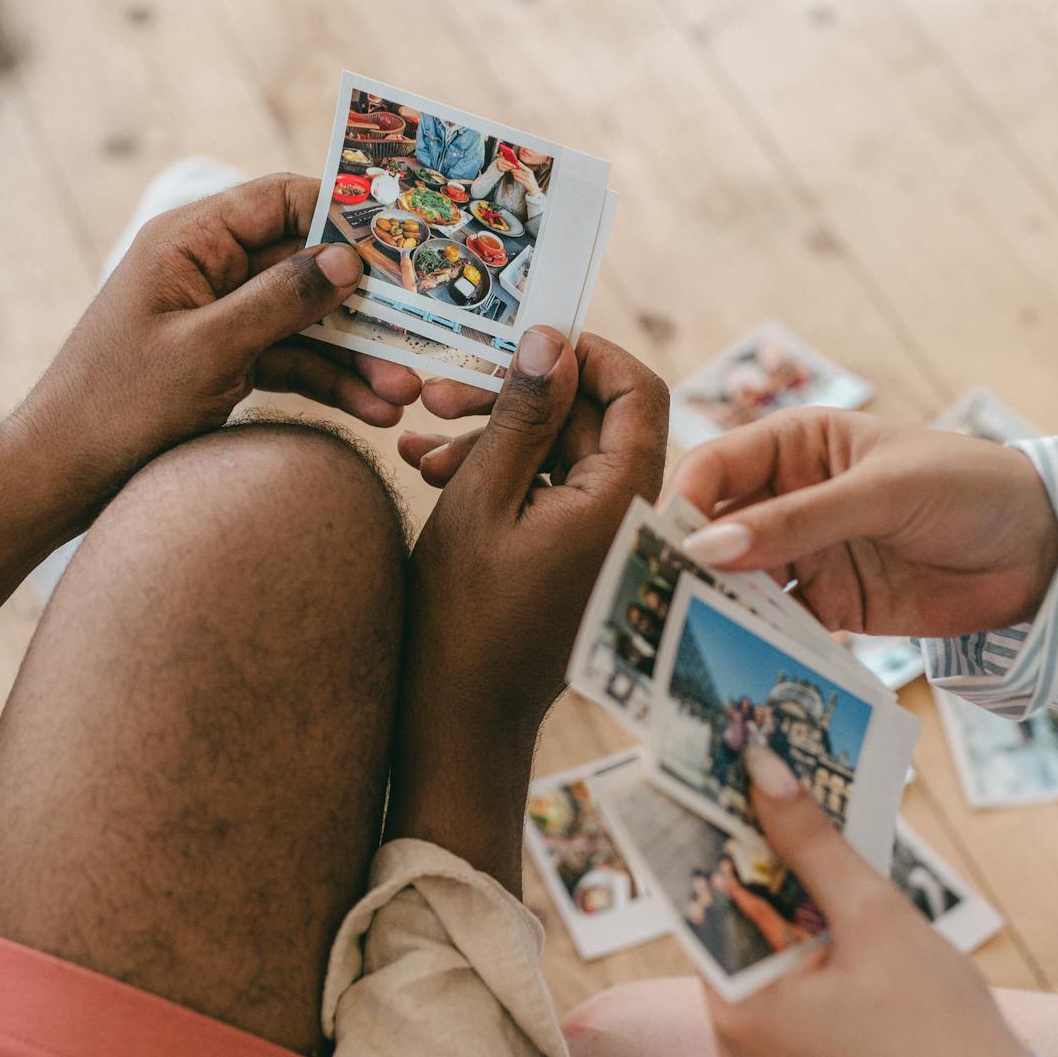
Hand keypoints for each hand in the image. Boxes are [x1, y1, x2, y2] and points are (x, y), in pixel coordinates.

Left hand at [9, 173, 426, 506]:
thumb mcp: (208, 349)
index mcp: (190, 241)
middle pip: (307, 268)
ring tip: (405, 396)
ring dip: (358, 358)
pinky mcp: (228, 363)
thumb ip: (280, 299)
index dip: (345, 216)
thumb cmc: (118, 405)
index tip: (403, 244)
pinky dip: (332, 386)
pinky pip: (295, 363)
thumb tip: (348, 258)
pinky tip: (374, 412)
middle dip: (365, 306)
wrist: (64, 477)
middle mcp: (209, 269)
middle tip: (421, 335)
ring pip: (309, 323)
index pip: (283, 200)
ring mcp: (221, 318)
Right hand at [384, 327, 668, 886]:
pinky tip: (431, 471)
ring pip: (562, 452)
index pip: (638, 389)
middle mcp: (630, 515)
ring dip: (495, 437)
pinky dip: (501, 476)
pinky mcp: (581, 554)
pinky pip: (551, 490)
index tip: (517, 343)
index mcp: (624, 500)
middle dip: (516, 396)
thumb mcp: (481, 499)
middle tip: (438, 392)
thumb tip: (551, 338)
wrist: (461, 718)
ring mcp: (607, 538)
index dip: (583, 353)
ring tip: (418, 445)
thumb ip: (522, 414)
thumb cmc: (462, 618)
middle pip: (592, 417)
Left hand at [509, 165, 541, 194]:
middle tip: (511, 169)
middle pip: (520, 170)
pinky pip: (519, 179)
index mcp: (530, 171)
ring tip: (512, 172)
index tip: (514, 161)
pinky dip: (516, 178)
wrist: (534, 188)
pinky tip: (514, 177)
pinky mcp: (525, 183)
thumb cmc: (530, 181)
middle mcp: (529, 174)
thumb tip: (518, 166)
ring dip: (515, 173)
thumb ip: (524, 170)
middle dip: (515, 169)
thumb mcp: (529, 174)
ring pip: (519, 175)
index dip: (519, 163)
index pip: (523, 166)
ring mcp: (527, 179)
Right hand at [664, 410, 1057, 636]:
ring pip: (742, 582)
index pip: (716, 468)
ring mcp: (810, 555)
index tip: (658, 549)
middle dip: (688, 565)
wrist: (1045, 549)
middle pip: (719, 530)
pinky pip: (781, 625)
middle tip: (651, 606)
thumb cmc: (969, 488)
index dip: (683, 505)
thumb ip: (798, 523)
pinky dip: (759, 642)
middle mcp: (791, 497)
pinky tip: (737, 663)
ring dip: (716, 609)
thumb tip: (710, 548)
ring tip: (682, 645)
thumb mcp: (882, 494)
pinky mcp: (833, 606)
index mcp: (796, 444)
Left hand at [704, 748, 1035, 1056]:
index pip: (706, 901)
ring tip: (812, 832)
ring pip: (764, 950)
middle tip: (775, 788)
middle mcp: (734, 1039)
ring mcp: (764, 1056)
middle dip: (762, 860)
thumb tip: (763, 769)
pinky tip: (838, 899)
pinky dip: (807, 941)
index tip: (725, 778)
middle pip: (736, 924)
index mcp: (738, 1011)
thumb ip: (812, 842)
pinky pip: (786, 982)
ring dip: (790, 898)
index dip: (716, 835)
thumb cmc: (940, 1025)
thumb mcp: (874, 915)